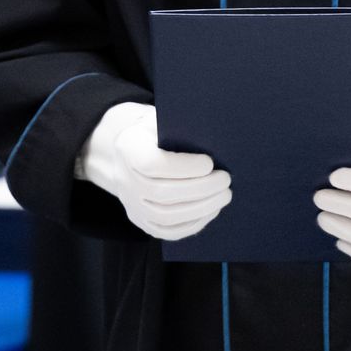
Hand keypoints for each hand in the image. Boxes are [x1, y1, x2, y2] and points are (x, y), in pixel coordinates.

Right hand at [79, 102, 231, 240]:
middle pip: (162, 193)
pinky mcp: (141, 220)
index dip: (184, 167)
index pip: (153, 164)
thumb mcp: (161, 120)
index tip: (209, 162)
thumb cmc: (154, 133)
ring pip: (166, 216)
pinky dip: (192, 224)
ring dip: (200, 208)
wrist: (129, 153)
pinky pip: (167, 230)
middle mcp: (124, 180)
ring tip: (224, 196)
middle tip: (225, 180)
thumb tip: (212, 138)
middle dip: (200, 188)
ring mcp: (131, 204)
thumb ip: (180, 128)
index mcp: (128, 149)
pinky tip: (211, 210)